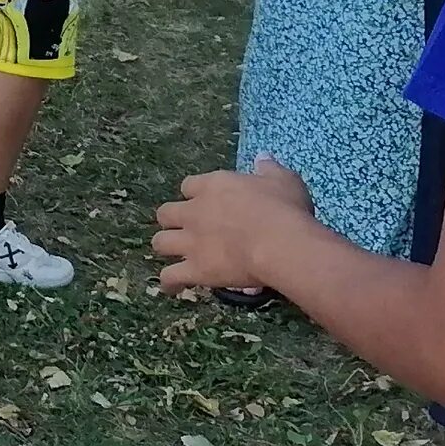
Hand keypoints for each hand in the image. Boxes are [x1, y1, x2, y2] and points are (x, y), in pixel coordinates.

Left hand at [151, 156, 313, 293]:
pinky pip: (171, 277)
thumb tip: (261, 158)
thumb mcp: (283, 180)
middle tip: (185, 229)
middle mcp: (194, 211)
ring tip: (176, 255)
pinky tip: (173, 288)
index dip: (194, 194)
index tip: (202, 201)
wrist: (280, 243)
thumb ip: (268, 169)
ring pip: (160, 242)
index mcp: (212, 186)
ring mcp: (191, 241)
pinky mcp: (195, 269)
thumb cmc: (285, 209)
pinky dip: (170, 283)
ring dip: (166, 247)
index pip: (189, 185)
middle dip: (171, 220)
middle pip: (166, 213)